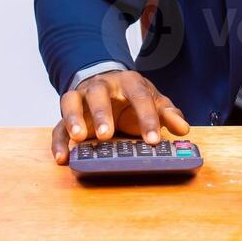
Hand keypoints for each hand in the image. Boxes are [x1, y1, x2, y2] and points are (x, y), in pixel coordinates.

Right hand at [50, 69, 191, 164]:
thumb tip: (183, 129)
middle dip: (102, 113)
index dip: (147, 118)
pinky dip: (58, 141)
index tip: (153, 141)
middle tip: (107, 134)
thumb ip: (167, 113)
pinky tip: (63, 157)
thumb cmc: (132, 97)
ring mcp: (82, 98)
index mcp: (128, 82)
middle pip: (99, 93)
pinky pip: (58, 125)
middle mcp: (102, 86)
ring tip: (79, 138)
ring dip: (73, 118)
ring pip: (71, 101)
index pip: (139, 96)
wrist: (109, 83)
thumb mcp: (154, 101)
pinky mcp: (69, 114)